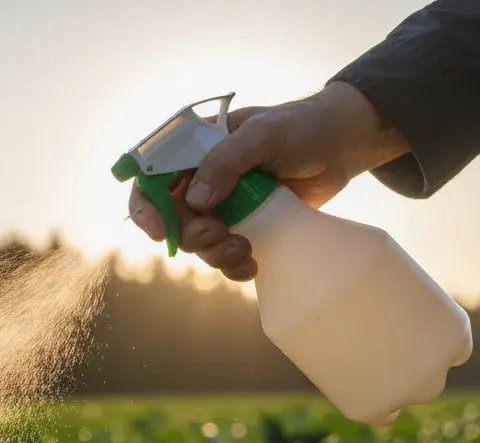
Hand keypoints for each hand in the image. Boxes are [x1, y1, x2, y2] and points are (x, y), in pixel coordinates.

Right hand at [127, 82, 409, 280]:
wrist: (344, 144)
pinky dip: (233, 265)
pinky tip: (252, 264)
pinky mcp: (245, 224)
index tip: (162, 232)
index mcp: (193, 149)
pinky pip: (224, 253)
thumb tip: (196, 201)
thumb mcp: (263, 135)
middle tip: (220, 235)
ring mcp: (223, 204)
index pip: (150, 178)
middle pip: (171, 218)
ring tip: (245, 249)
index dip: (147, 208)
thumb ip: (226, 161)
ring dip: (214, 253)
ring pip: (197, 241)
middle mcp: (201, 178)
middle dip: (191, 235)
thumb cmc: (303, 127)